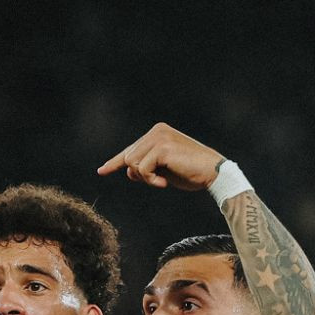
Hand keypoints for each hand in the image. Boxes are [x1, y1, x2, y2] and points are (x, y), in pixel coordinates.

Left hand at [98, 122, 224, 189]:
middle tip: (159, 181)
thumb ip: (146, 168)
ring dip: (145, 178)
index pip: (131, 149)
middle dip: (140, 175)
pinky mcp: (162, 147)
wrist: (213, 173)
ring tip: (162, 181)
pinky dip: (150, 181)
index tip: (101, 171)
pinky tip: (164, 183)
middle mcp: (157, 131)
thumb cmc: (191, 173)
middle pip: (129, 158)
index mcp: (158, 133)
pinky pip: (141, 169)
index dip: (115, 162)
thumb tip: (128, 172)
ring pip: (132, 163)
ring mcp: (159, 137)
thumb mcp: (164, 170)